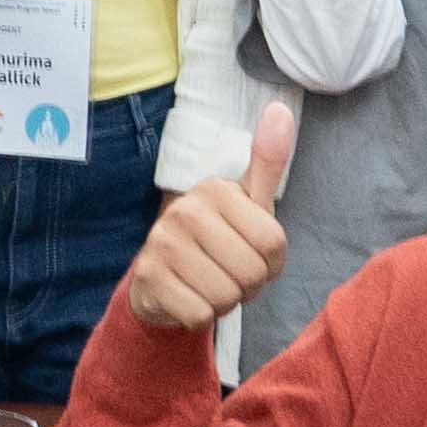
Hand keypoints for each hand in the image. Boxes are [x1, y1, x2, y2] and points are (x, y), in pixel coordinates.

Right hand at [115, 96, 292, 337]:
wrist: (162, 275)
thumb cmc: (217, 237)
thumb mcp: (248, 202)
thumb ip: (267, 161)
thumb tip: (280, 110)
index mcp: (214, 189)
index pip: (274, 244)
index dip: (271, 262)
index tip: (250, 253)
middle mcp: (184, 210)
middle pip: (251, 273)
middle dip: (248, 285)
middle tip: (228, 273)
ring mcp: (161, 243)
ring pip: (226, 296)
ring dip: (225, 302)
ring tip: (210, 284)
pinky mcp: (147, 278)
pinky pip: (199, 314)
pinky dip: (201, 316)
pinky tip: (189, 297)